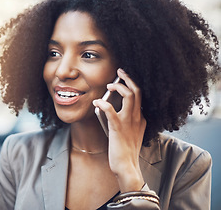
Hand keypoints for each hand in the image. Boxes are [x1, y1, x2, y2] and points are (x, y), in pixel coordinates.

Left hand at [93, 68, 145, 191]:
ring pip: (129, 96)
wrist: (127, 166)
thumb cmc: (125, 151)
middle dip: (128, 78)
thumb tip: (111, 108)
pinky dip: (103, 104)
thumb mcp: (130, 133)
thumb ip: (125, 121)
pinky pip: (111, 110)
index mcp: (141, 119)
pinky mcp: (118, 128)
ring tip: (109, 85)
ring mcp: (129, 122)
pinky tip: (96, 102)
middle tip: (120, 71)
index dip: (132, 84)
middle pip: (137, 91)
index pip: (140, 96)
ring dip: (118, 87)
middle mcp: (137, 118)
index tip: (125, 77)